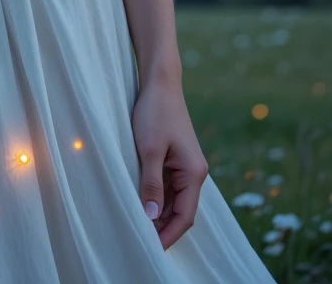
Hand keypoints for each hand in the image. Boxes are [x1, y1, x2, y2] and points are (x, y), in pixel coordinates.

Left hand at [130, 77, 209, 249]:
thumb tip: (151, 216)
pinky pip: (167, 187)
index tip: (151, 249)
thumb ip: (151, 183)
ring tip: (137, 226)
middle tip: (140, 240)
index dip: (169, 235)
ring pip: (172, 200)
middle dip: (162, 228)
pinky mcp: (174, 159)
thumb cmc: (156, 112)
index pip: (185, 216)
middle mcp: (193, 173)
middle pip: (180, 211)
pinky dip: (155, 198)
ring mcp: (184, 166)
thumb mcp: (150, 150)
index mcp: (194, 173)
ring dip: (158, 214)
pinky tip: (140, 204)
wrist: (160, 83)